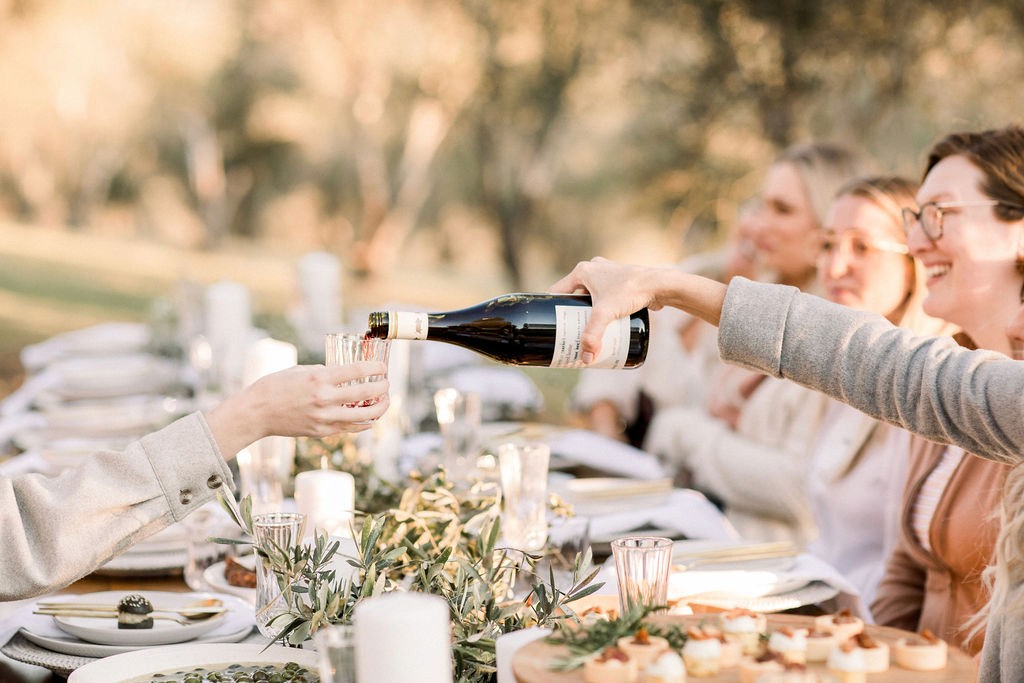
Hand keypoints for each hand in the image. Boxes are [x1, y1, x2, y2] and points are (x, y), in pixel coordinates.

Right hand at [206, 363, 389, 456]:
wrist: (257, 412)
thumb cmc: (276, 386)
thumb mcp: (301, 371)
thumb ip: (325, 373)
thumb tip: (346, 374)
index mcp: (319, 379)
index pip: (357, 371)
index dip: (375, 368)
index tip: (383, 367)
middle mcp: (324, 399)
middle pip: (366, 394)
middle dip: (383, 387)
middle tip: (386, 383)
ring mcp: (324, 418)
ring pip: (364, 416)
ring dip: (379, 408)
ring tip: (384, 401)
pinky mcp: (321, 432)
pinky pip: (350, 428)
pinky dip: (364, 422)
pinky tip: (370, 417)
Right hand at [550, 257, 726, 364]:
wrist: (660, 284)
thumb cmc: (632, 291)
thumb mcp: (606, 314)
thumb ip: (593, 335)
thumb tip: (585, 358)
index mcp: (583, 270)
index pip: (557, 291)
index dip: (552, 308)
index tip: (550, 325)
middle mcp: (594, 269)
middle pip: (573, 296)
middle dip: (570, 314)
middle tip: (568, 333)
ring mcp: (607, 275)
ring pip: (589, 296)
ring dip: (585, 312)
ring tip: (583, 331)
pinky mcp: (620, 282)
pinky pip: (603, 297)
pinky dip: (600, 308)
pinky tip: (601, 322)